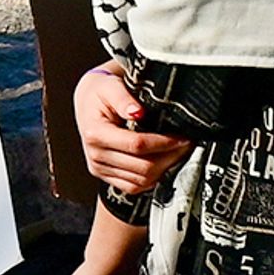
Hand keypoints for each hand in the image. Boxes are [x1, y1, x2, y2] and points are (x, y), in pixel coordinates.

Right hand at [75, 63, 193, 191]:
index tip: (182, 138)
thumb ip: (123, 98)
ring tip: (176, 154)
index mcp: (94, 133)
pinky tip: (162, 165)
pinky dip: (152, 179)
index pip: (136, 145)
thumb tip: (137, 112)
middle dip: (170, 157)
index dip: (164, 143)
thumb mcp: (110, 86)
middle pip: (142, 167)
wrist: (87, 104)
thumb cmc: (100, 95)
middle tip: (186, 145)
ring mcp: (99, 168)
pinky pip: (134, 187)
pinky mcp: (105, 176)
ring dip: (164, 169)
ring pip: (141, 180)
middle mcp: (95, 154)